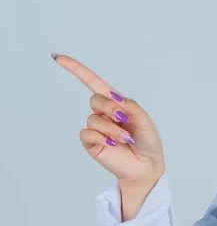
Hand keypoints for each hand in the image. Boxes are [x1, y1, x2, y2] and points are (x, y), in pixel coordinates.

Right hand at [52, 53, 165, 184]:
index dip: (76, 69)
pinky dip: (101, 137)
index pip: (93, 83)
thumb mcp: (145, 121)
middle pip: (95, 100)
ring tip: (124, 139)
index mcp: (116, 104)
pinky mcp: (91, 142)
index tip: (59, 58)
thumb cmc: (147, 143)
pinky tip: (112, 144)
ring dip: (111, 128)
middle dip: (110, 108)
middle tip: (124, 120)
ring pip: (94, 119)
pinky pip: (88, 133)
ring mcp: (96, 128)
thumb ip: (131, 106)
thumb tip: (115, 97)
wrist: (146, 167)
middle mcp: (103, 113)